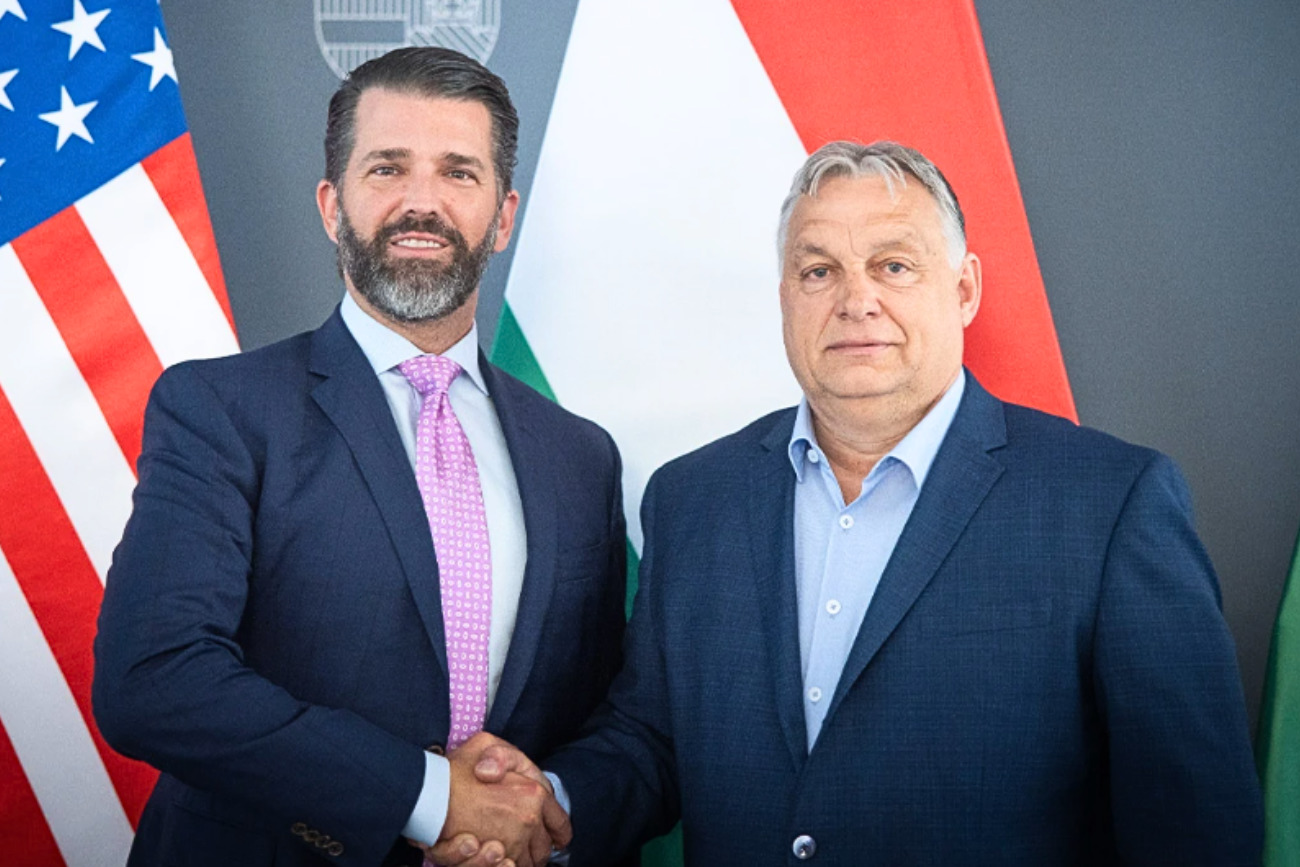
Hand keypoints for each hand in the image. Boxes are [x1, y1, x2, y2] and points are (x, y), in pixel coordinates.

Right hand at [423, 733, 569, 866]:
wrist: (424, 794)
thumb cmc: (454, 768)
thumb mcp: (485, 744)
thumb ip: (504, 756)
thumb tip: (502, 774)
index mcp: (533, 793)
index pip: (559, 821)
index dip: (559, 831)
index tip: (558, 837)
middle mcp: (526, 821)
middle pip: (544, 848)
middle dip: (539, 848)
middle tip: (529, 845)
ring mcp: (510, 843)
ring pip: (527, 863)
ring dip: (522, 861)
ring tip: (510, 852)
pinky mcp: (491, 858)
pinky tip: (501, 861)